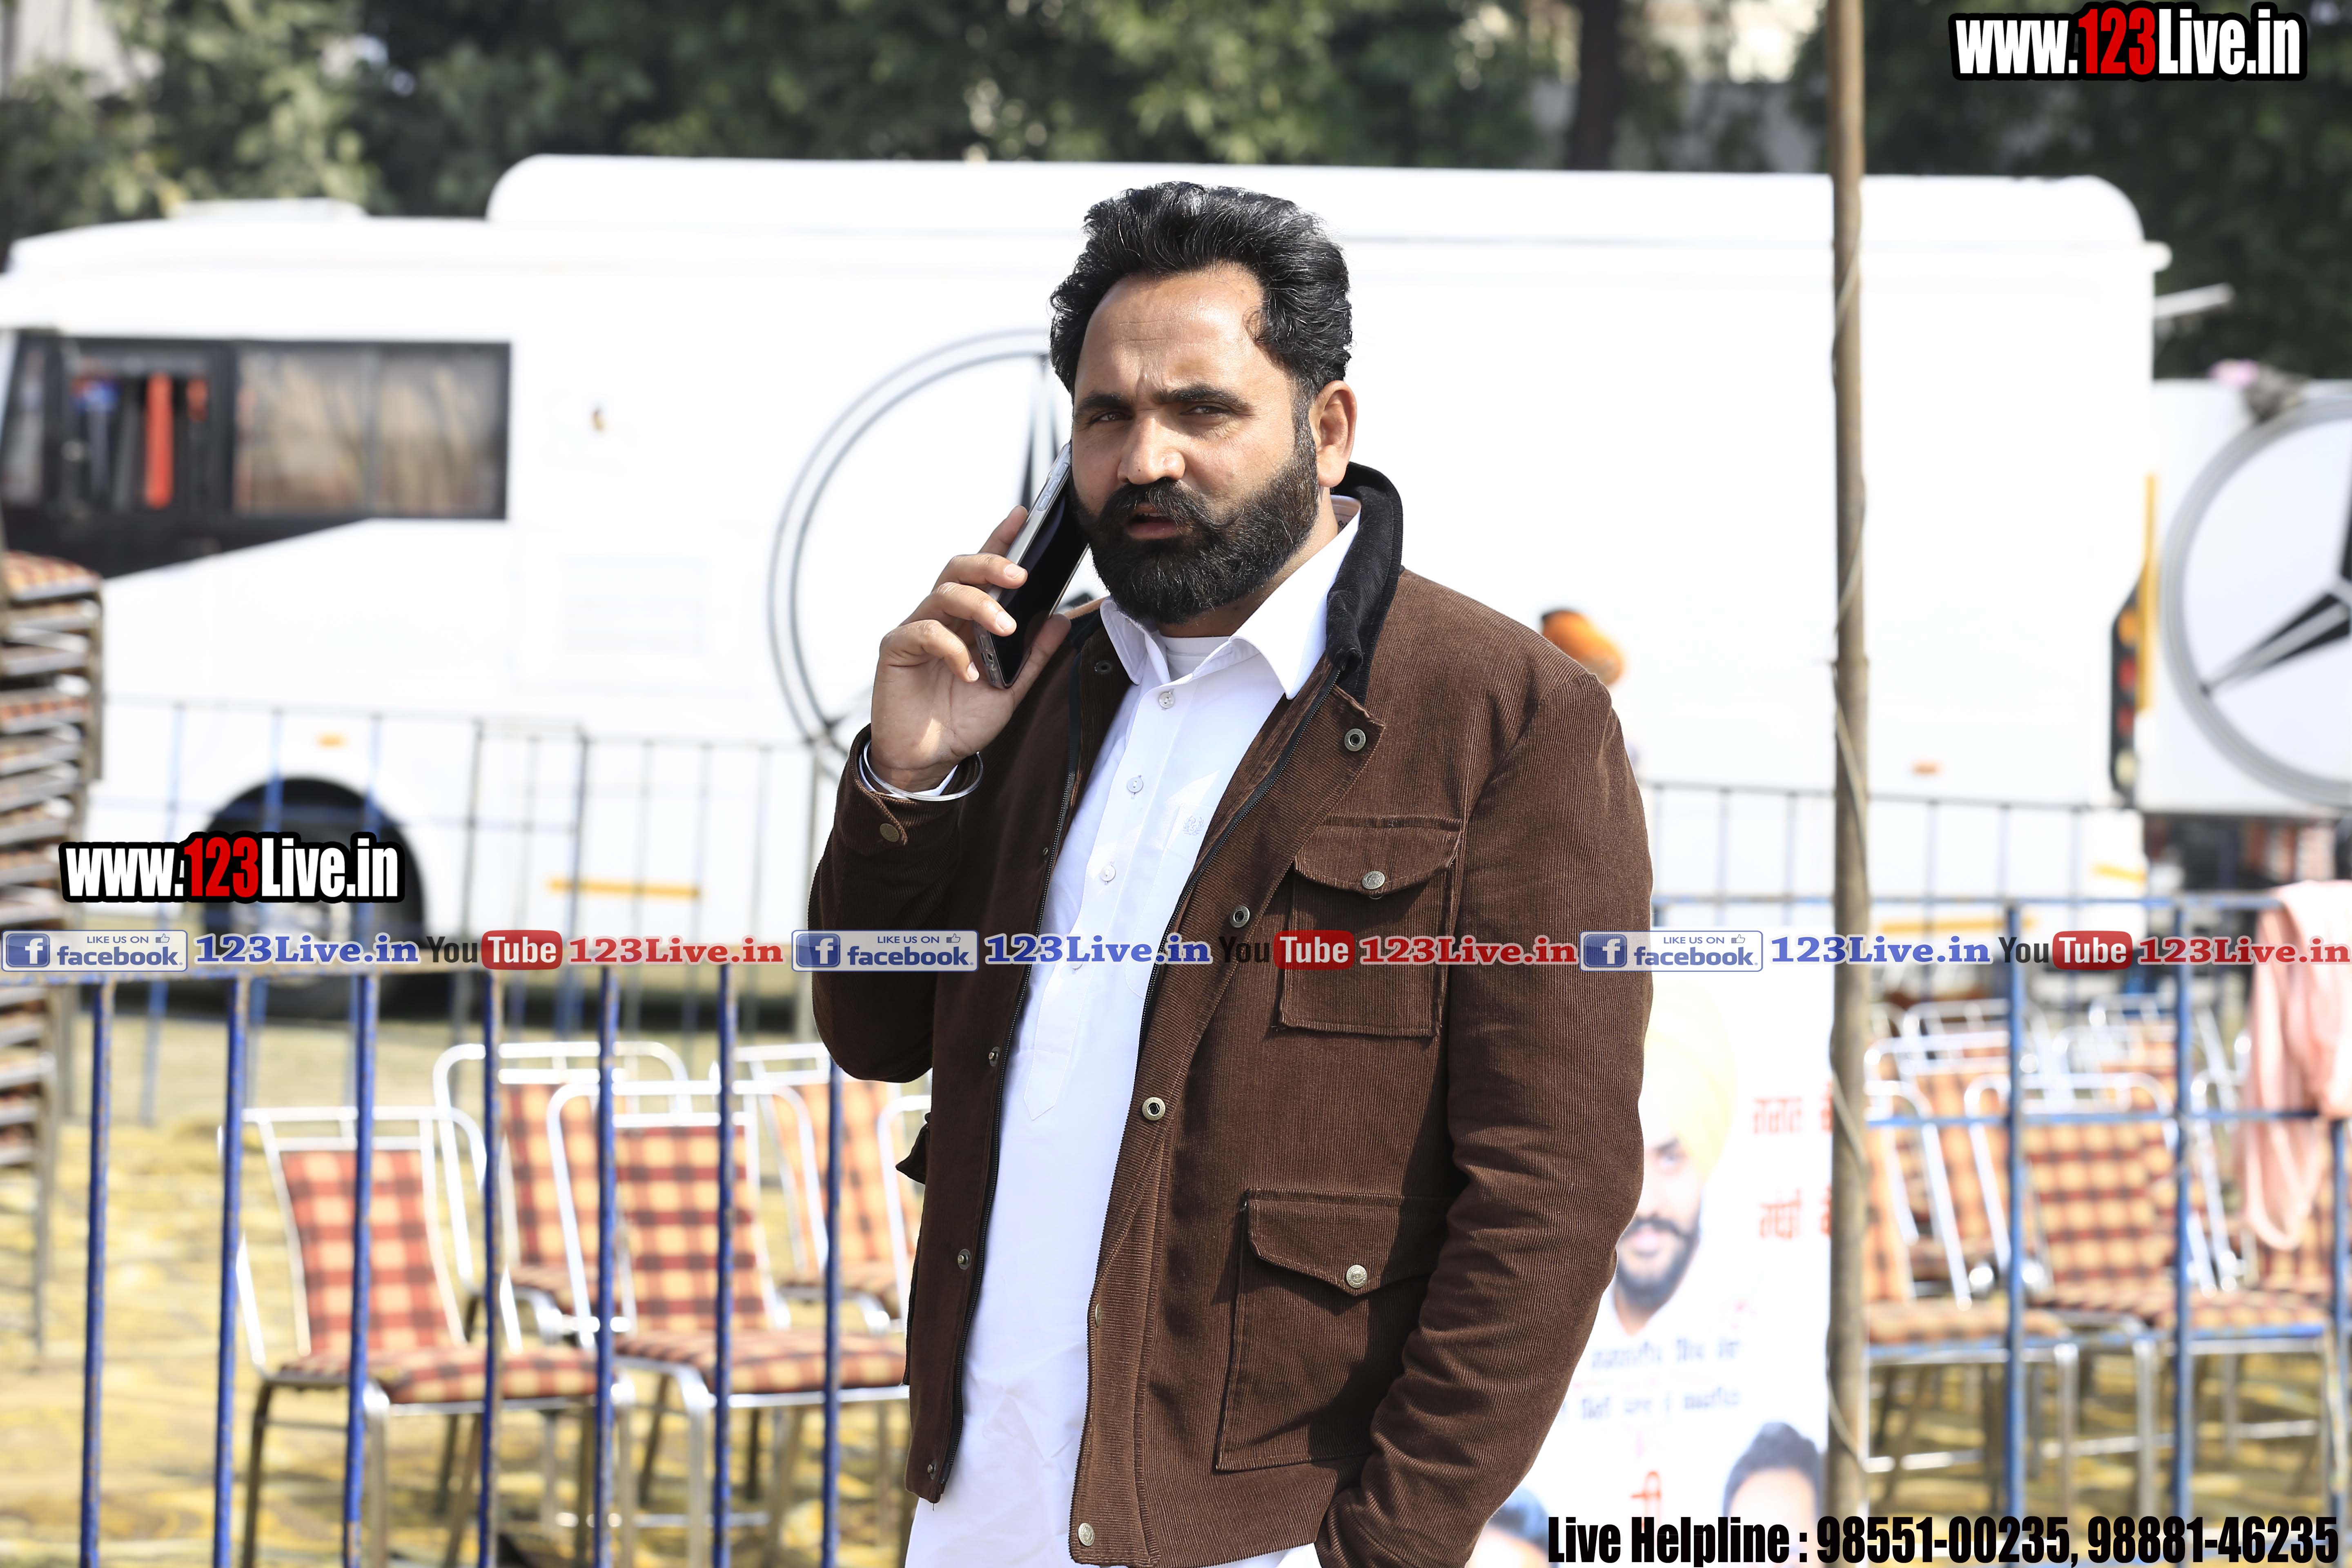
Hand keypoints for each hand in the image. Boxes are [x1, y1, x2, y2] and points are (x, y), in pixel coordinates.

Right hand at [868, 506, 1074, 792]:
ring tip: (1006, 628)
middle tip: (1021, 574)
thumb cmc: (961, 722)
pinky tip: (969, 673)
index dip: (1000, 540)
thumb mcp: (1009, 689)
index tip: (1023, 516)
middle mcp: (940, 618)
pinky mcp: (896, 650)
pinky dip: (952, 649)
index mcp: (967, 621)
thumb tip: (1060, 619)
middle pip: (959, 570)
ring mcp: (916, 630)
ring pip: (944, 594)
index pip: (982, 573)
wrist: (926, 761)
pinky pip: (924, 633)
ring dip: (979, 605)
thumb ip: (1034, 656)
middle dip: (990, 564)